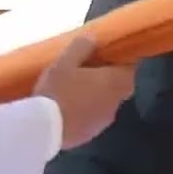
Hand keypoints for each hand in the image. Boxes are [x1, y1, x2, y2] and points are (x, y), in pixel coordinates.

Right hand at [34, 35, 134, 150]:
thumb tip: (93, 38)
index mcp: (114, 83)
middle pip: (120, 87)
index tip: (109, 57)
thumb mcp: (64, 63)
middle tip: (90, 72)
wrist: (42, 130)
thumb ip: (81, 48)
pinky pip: (93, 119)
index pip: (130, 69)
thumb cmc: (56, 91)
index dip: (122, 62)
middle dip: (109, 79)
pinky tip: (69, 110)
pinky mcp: (90, 135)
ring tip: (76, 91)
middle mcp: (115, 103)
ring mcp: (104, 122)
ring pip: (107, 104)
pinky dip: (87, 113)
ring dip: (98, 97)